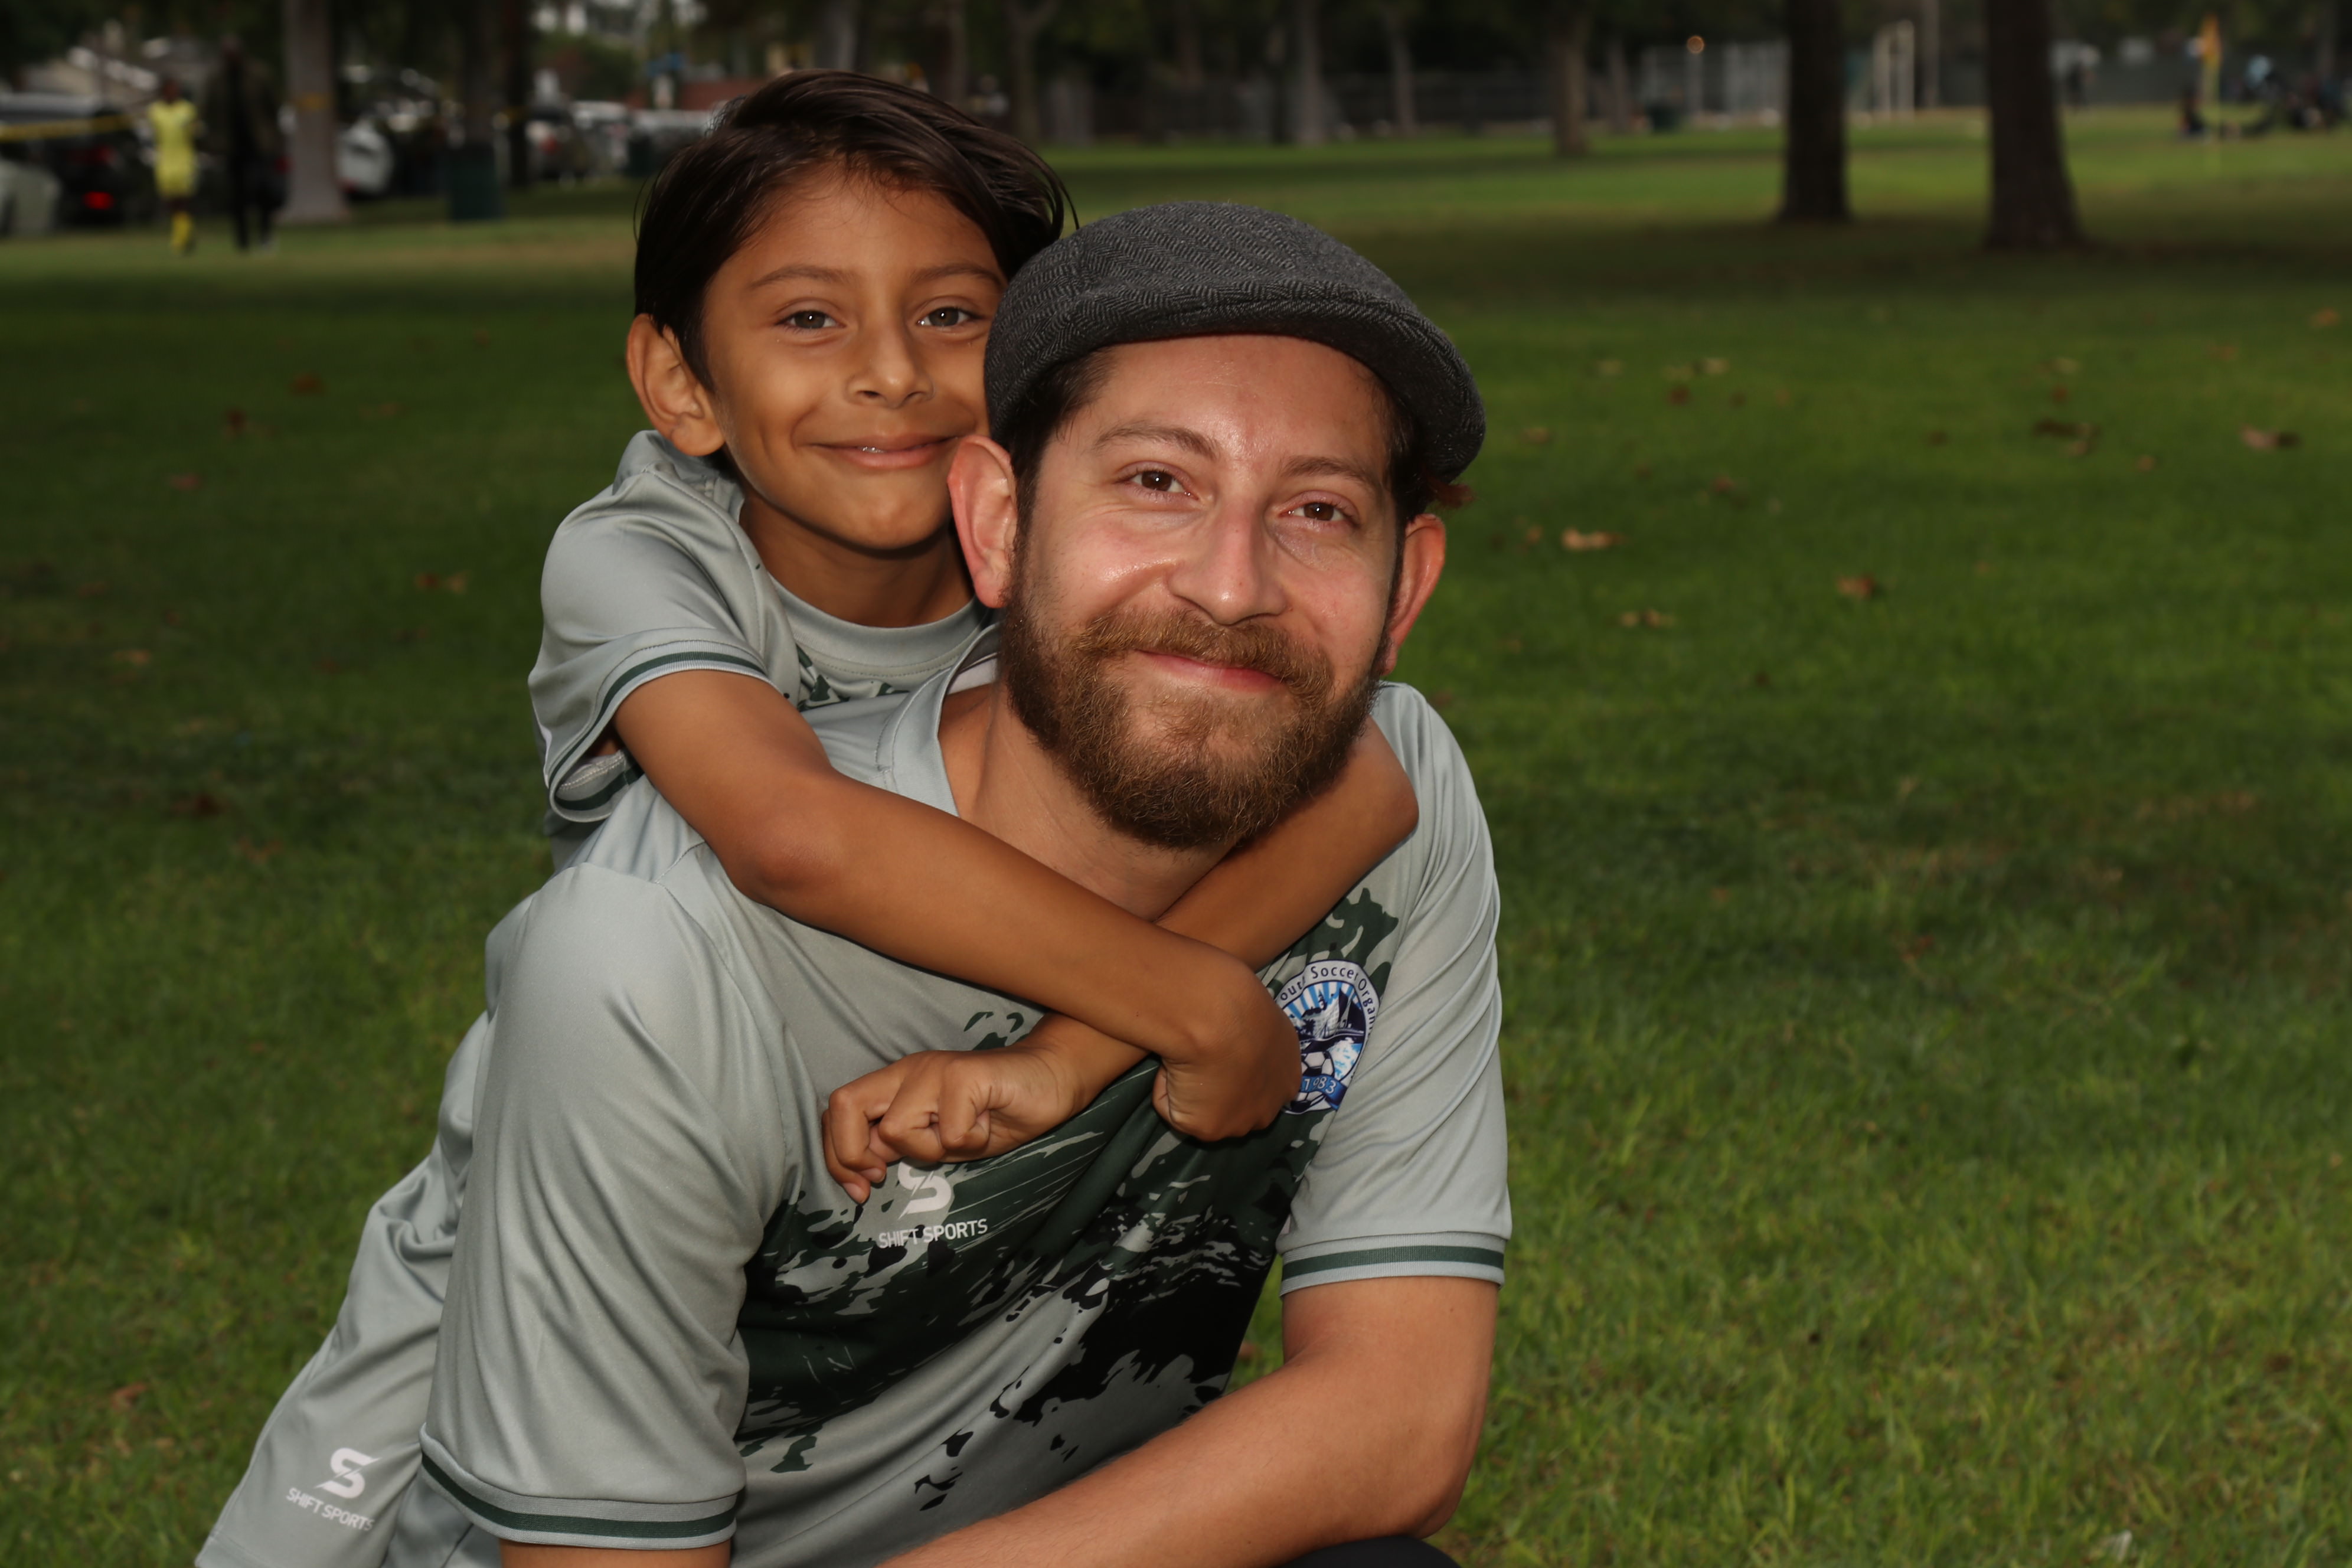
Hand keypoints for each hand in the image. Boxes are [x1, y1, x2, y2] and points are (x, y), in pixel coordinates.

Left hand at [823, 1046, 1091, 1200]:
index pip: (838, 1111)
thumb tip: (863, 1163)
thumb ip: (901, 1144)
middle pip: (844, 1105)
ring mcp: (934, 1070)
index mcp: (896, 1084)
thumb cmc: (996, 1113)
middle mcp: (908, 1071)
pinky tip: (987, 1125)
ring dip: (930, 1150)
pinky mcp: (964, 1075)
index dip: (837, 1155)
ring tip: (964, 1136)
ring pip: (897, 1128)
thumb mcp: (939, 1139)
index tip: (863, 1188)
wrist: (1052, 1079)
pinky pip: (949, 1131)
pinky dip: (970, 1142)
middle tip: (881, 1178)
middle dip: (850, 1154)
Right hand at [1150, 1016, 1300, 1142]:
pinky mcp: (1208, 1129)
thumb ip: (1256, 1038)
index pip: (1263, 1086)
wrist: (1218, 1017)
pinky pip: (1176, 1110)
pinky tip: (1172, 1065)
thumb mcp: (1262, 1017)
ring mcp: (1240, 1123)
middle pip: (1239, 1108)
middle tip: (1197, 1058)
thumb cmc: (1240, 1003)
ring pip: (1205, 1111)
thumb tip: (1234, 1043)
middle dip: (1218, 1092)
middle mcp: (1270, 1108)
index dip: (1238, 1072)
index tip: (1219, 1052)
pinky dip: (1167, 1088)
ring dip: (1192, 1091)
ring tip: (1183, 1058)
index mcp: (1288, 1080)